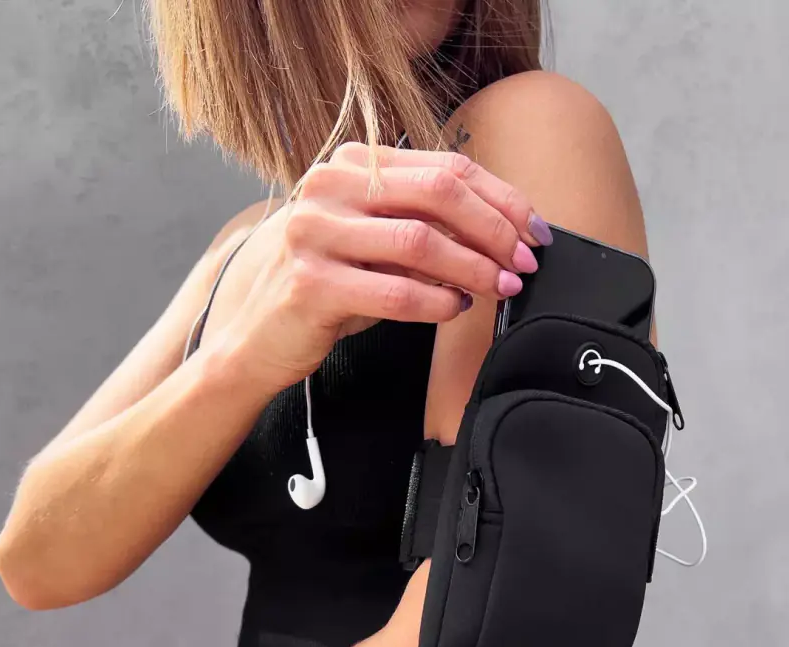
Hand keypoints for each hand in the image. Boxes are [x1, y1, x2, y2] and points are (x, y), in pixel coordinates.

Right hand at [203, 142, 546, 394]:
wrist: (255, 338)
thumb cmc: (322, 288)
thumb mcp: (371, 244)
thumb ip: (422, 228)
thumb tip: (501, 236)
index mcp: (350, 166)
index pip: (445, 168)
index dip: (501, 198)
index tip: (533, 230)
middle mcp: (328, 188)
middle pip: (440, 193)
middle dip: (496, 229)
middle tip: (524, 261)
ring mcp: (314, 233)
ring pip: (421, 242)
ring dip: (474, 268)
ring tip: (500, 287)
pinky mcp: (310, 284)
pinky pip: (395, 290)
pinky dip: (437, 302)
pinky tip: (455, 308)